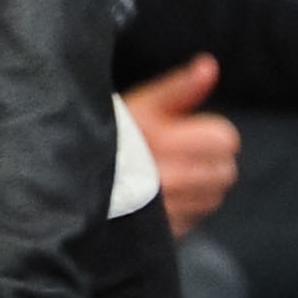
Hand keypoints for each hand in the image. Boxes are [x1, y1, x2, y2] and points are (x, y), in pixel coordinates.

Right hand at [123, 54, 238, 236]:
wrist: (70, 176)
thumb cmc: (112, 135)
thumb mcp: (141, 104)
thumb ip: (180, 87)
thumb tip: (210, 65)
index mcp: (165, 139)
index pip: (226, 138)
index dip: (213, 133)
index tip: (192, 132)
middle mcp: (171, 177)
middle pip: (227, 171)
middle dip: (211, 161)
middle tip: (184, 153)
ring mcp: (169, 209)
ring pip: (215, 196)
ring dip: (202, 186)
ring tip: (174, 173)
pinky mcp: (165, 232)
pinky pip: (197, 218)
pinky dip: (188, 208)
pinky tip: (166, 196)